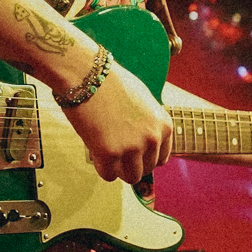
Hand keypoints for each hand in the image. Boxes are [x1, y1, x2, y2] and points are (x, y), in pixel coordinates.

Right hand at [66, 55, 172, 183]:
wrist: (88, 74)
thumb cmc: (111, 83)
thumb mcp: (144, 102)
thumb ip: (149, 124)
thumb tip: (145, 144)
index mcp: (164, 125)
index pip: (161, 158)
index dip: (144, 157)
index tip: (133, 153)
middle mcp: (152, 138)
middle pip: (146, 169)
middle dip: (130, 163)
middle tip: (115, 149)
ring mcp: (132, 148)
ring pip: (130, 176)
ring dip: (118, 168)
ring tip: (106, 152)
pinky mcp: (110, 154)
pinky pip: (108, 175)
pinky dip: (101, 167)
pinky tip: (95, 151)